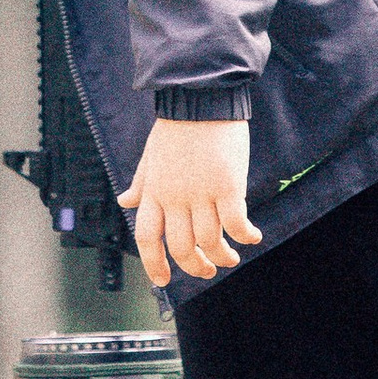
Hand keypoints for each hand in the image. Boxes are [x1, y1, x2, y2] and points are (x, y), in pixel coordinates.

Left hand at [118, 116, 261, 290]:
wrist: (200, 97)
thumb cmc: (177, 126)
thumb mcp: (151, 155)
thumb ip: (141, 182)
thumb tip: (125, 200)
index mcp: (154, 191)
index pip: (146, 237)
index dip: (153, 263)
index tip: (163, 281)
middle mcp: (174, 197)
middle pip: (182, 248)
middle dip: (196, 267)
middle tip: (209, 270)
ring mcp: (201, 193)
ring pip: (210, 241)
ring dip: (223, 256)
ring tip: (232, 257)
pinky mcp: (228, 185)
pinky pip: (235, 224)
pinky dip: (245, 237)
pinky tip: (252, 236)